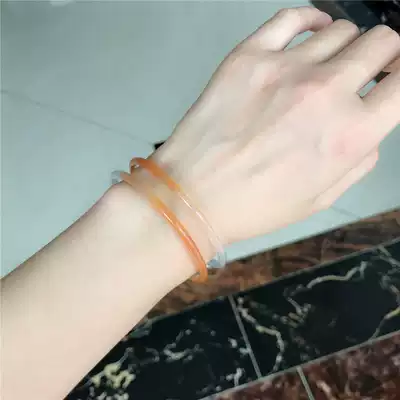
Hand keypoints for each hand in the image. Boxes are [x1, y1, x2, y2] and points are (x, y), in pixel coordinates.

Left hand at [152, 6, 399, 244]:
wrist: (194, 196)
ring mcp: (285, 68)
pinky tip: (313, 30)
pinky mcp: (248, 56)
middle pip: (379, 44)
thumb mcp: (320, 199)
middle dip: (381, 56)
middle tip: (365, 69)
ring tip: (328, 63)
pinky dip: (311, 19)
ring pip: (340, 29)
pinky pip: (292, 17)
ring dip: (344, 44)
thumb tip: (368, 130)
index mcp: (350, 135)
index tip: (394, 77)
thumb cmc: (255, 206)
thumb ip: (358, 161)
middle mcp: (326, 93)